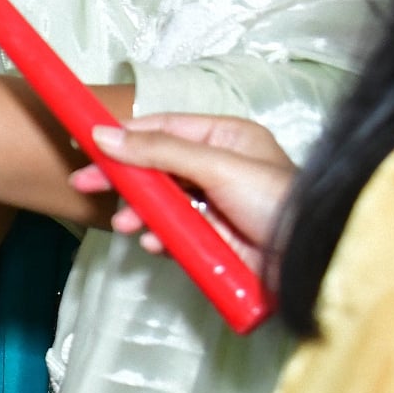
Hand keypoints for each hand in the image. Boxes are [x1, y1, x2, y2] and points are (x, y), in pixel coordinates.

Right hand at [72, 115, 295, 276]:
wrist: (309, 264)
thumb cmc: (276, 202)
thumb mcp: (217, 167)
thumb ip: (160, 151)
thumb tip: (105, 135)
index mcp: (225, 139)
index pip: (164, 128)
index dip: (125, 135)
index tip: (88, 142)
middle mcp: (217, 167)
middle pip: (156, 165)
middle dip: (123, 176)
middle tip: (83, 183)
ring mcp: (213, 205)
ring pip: (160, 201)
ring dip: (139, 212)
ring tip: (126, 225)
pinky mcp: (210, 239)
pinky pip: (172, 232)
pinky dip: (158, 236)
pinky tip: (152, 243)